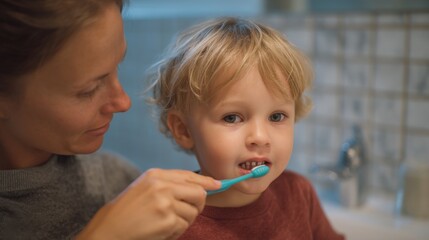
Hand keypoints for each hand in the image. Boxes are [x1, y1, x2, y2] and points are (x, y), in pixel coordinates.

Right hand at [75, 168, 220, 239]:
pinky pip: (184, 226)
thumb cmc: (127, 210)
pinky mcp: (167, 219)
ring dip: (183, 221)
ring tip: (165, 223)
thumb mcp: (145, 187)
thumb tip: (200, 188)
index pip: (189, 176)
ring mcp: (166, 202)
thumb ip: (170, 184)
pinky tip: (161, 230)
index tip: (218, 185)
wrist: (110, 228)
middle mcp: (163, 185)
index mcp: (156, 175)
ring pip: (193, 212)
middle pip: (198, 194)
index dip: (206, 181)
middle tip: (187, 212)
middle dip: (198, 206)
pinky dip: (176, 231)